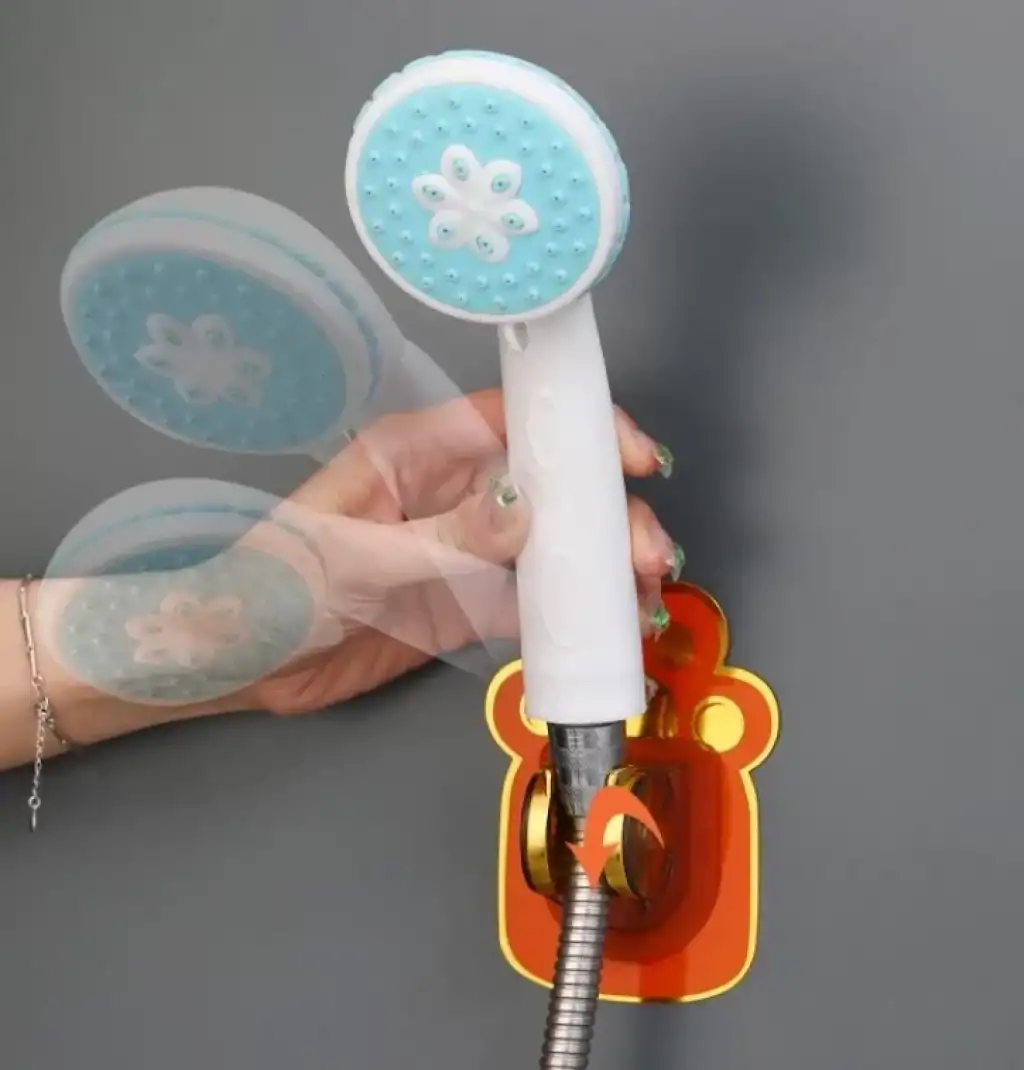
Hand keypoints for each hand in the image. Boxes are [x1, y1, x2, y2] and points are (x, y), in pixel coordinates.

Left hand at [246, 388, 681, 714]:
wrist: (243, 664)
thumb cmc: (276, 588)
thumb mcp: (357, 557)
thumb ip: (444, 537)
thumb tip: (527, 509)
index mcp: (415, 454)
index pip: (507, 420)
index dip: (574, 428)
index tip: (631, 457)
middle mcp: (449, 493)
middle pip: (546, 483)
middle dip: (603, 508)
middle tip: (648, 549)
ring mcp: (463, 551)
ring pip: (550, 541)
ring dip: (601, 558)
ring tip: (646, 585)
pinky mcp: (466, 603)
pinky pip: (532, 598)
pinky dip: (574, 607)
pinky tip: (613, 619)